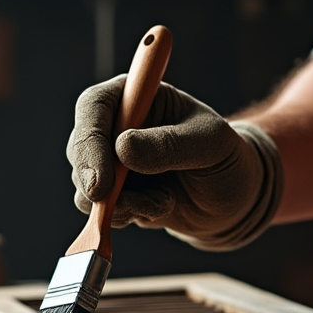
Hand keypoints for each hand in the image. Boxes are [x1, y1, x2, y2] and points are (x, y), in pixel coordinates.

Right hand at [67, 75, 282, 250]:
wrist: (233, 198)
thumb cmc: (226, 159)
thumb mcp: (210, 145)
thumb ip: (169, 145)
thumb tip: (122, 148)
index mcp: (137, 97)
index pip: (95, 106)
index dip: (90, 139)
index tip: (101, 178)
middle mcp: (116, 126)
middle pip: (79, 147)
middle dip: (92, 179)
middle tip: (109, 203)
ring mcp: (111, 161)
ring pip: (85, 185)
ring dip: (122, 203)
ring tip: (165, 200)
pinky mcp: (114, 194)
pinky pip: (99, 210)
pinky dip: (126, 216)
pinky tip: (159, 208)